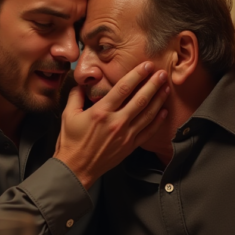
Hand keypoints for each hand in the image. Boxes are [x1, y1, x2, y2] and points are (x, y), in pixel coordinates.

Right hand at [55, 61, 169, 188]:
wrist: (76, 169)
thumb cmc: (70, 142)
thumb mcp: (68, 115)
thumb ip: (76, 96)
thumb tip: (82, 83)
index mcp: (101, 112)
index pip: (123, 89)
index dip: (137, 75)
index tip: (146, 66)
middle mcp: (116, 122)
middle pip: (140, 99)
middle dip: (153, 84)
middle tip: (162, 73)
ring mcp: (125, 135)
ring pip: (147, 114)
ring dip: (158, 100)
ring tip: (166, 88)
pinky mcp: (130, 146)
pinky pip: (147, 132)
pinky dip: (157, 121)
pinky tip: (164, 111)